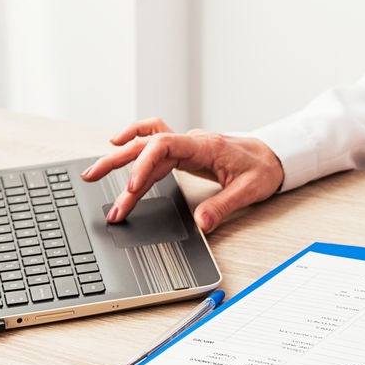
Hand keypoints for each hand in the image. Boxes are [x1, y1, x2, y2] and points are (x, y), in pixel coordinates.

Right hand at [81, 118, 285, 233]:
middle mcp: (190, 141)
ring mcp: (186, 144)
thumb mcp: (249, 190)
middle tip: (91, 178)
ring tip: (93, 173)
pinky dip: (134, 148)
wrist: (274, 154)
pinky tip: (118, 151)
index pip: (164, 145)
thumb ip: (223, 206)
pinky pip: (153, 146)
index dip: (143, 164)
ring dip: (119, 158)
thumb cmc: (263, 168)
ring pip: (145, 146)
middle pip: (146, 143)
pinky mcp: (184, 151)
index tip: (131, 187)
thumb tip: (202, 224)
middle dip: (117, 161)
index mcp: (203, 146)